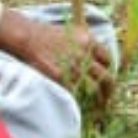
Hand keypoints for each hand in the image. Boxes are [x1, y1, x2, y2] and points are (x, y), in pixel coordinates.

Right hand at [0, 10, 117, 114]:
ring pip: (92, 88)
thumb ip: (87, 45)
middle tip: (106, 98)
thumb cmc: (48, 34)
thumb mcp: (74, 33)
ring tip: (96, 105)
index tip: (105, 76)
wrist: (29, 37)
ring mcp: (73, 67)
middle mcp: (85, 55)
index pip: (108, 60)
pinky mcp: (61, 77)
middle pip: (106, 77)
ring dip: (95, 98)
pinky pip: (75, 91)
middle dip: (108, 90)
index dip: (107, 69)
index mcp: (89, 42)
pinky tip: (78, 101)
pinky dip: (77, 97)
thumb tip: (97, 58)